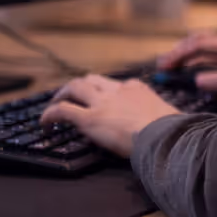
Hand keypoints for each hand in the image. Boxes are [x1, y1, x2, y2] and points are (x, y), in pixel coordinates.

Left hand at [39, 74, 179, 157]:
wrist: (166, 136)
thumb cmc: (172, 131)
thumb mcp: (168, 116)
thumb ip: (160, 117)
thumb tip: (168, 127)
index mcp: (136, 89)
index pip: (115, 85)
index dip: (104, 92)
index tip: (101, 101)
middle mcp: (116, 91)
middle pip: (90, 80)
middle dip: (77, 87)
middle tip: (69, 97)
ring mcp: (102, 104)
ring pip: (74, 87)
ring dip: (61, 95)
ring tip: (54, 105)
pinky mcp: (90, 119)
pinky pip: (63, 111)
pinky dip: (50, 114)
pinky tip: (44, 123)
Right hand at [157, 32, 216, 103]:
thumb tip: (198, 80)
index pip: (201, 44)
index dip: (180, 54)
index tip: (165, 66)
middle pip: (201, 40)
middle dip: (180, 51)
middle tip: (162, 66)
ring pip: (206, 44)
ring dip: (188, 53)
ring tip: (171, 65)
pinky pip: (214, 53)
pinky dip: (199, 58)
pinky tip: (191, 69)